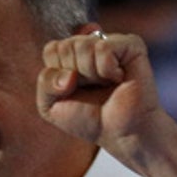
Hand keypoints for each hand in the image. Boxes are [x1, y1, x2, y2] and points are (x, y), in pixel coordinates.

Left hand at [36, 31, 163, 167]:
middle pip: (65, 46)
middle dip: (74, 75)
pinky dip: (106, 69)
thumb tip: (69, 73)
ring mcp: (112, 42)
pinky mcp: (131, 44)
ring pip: (83, 45)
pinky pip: (103, 47)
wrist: (122, 134)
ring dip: (91, 74)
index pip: (51, 49)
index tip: (73, 91)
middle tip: (93, 89)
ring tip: (106, 85)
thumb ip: (45, 82)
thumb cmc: (89, 120)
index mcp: (72, 53)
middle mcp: (92, 43)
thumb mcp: (50, 106)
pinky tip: (119, 79)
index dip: (57, 75)